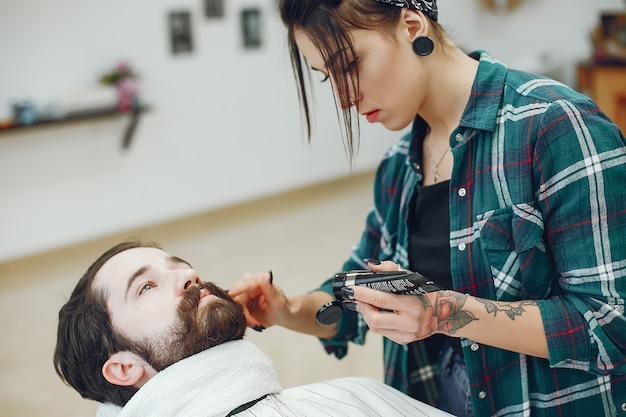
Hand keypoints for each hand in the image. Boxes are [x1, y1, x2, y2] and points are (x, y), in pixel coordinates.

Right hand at [228, 271, 289, 329]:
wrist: (280, 316)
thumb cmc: (282, 308)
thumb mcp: (277, 301)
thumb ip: (270, 289)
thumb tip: (266, 276)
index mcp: (259, 281)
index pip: (245, 283)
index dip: (237, 289)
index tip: (231, 294)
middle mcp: (249, 285)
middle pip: (236, 296)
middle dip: (244, 311)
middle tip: (255, 322)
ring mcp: (243, 294)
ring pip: (235, 306)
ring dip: (245, 317)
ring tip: (256, 323)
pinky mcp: (240, 302)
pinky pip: (236, 312)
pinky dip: (244, 319)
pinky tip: (253, 322)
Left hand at [353, 260, 470, 343]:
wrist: (444, 313)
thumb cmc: (425, 293)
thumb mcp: (411, 277)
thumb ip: (390, 269)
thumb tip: (371, 265)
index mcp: (411, 304)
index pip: (380, 299)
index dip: (362, 294)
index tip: (351, 290)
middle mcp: (409, 322)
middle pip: (374, 318)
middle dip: (362, 307)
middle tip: (358, 299)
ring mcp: (406, 334)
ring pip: (376, 328)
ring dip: (367, 315)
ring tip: (367, 305)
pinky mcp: (404, 340)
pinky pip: (383, 333)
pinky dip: (377, 322)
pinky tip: (378, 313)